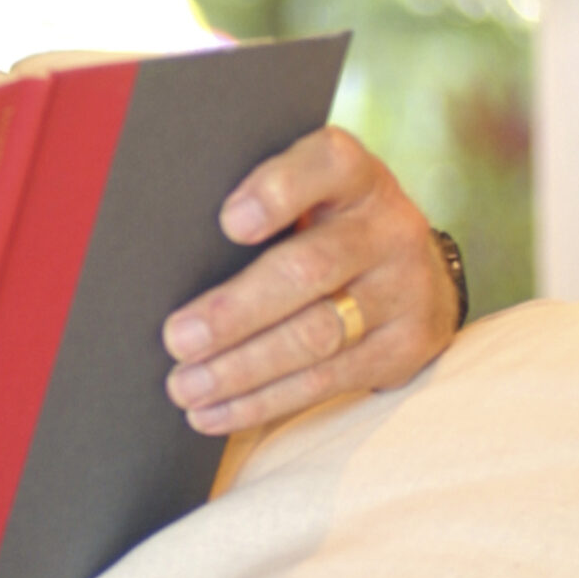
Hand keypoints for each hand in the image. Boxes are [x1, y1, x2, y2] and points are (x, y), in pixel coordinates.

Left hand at [161, 126, 459, 435]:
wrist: (416, 270)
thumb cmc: (325, 224)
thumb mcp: (308, 195)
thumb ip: (257, 207)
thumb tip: (162, 249)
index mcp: (354, 176)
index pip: (326, 165)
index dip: (278, 191)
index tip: (229, 222)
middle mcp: (386, 227)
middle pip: (308, 269)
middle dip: (236, 310)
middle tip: (178, 338)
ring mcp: (402, 290)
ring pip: (316, 336)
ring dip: (241, 369)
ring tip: (186, 385)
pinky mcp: (403, 347)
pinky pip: (327, 381)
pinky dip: (264, 401)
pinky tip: (216, 412)